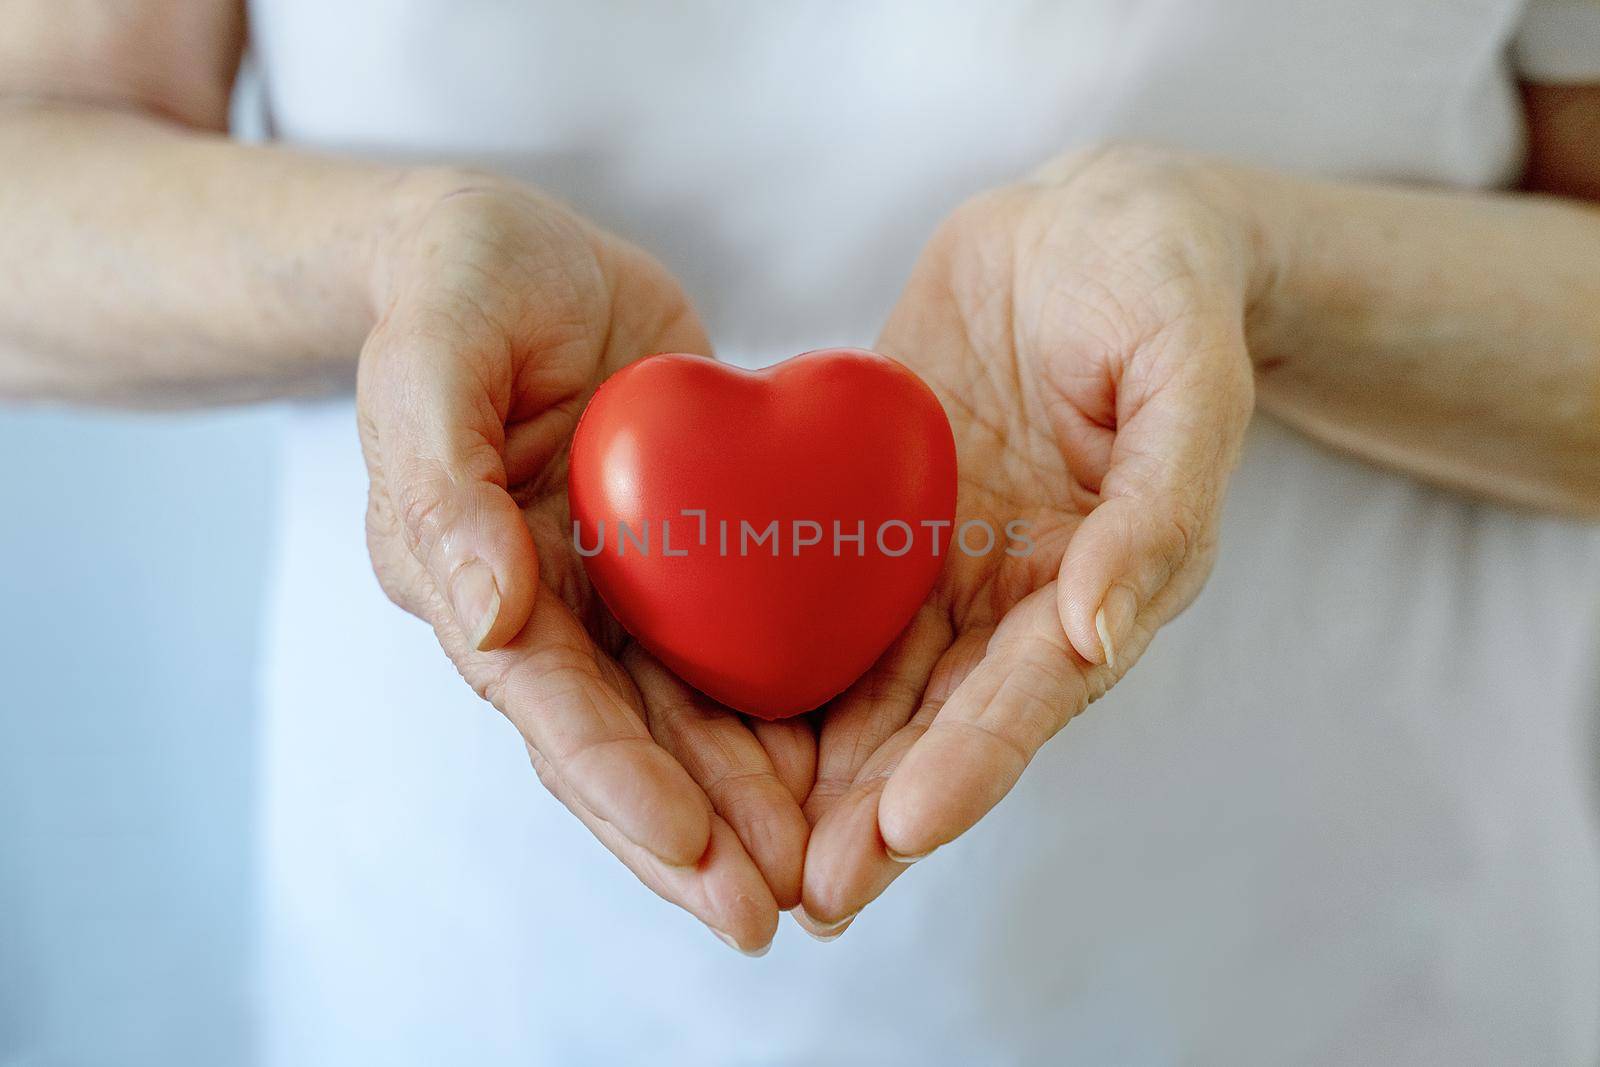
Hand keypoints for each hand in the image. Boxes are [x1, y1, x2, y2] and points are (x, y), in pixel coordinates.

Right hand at [357, 171, 810, 952]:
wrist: (514, 255)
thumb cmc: (454, 288)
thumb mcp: (432, 354)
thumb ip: (439, 485)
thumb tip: (487, 618)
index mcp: (471, 578)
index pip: (548, 704)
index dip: (617, 783)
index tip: (693, 852)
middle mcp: (549, 608)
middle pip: (623, 742)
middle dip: (691, 836)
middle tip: (768, 915)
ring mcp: (620, 587)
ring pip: (687, 716)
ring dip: (746, 801)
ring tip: (817, 877)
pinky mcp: (685, 550)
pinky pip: (738, 640)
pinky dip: (784, 707)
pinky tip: (843, 765)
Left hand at [798, 145, 1260, 934]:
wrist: (1087, 223)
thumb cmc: (1159, 282)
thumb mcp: (1187, 372)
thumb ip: (1159, 506)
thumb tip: (1094, 632)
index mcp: (1107, 574)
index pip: (1033, 689)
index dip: (972, 762)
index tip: (901, 828)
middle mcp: (1022, 593)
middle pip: (948, 720)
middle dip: (883, 812)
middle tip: (813, 895)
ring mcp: (948, 562)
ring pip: (880, 686)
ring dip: (824, 774)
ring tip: (757, 854)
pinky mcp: (886, 521)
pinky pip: (826, 603)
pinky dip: (781, 668)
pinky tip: (718, 725)